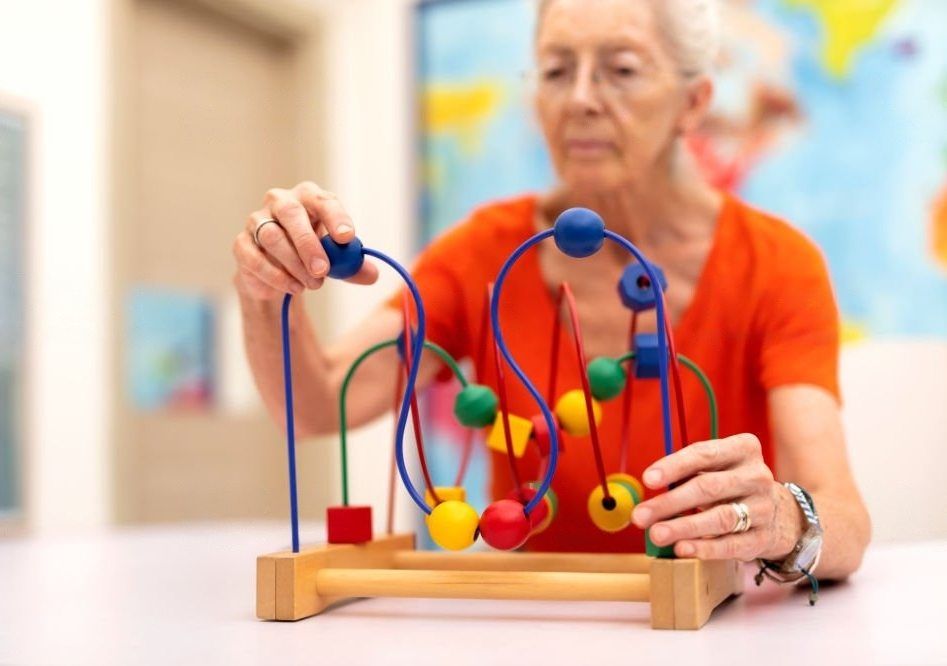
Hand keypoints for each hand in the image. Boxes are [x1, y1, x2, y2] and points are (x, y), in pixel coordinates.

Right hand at [232, 181, 378, 301]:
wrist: (278, 274)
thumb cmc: (313, 256)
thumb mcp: (338, 261)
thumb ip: (353, 265)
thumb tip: (372, 274)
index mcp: (309, 198)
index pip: (322, 200)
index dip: (335, 217)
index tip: (346, 237)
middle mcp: (280, 203)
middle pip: (291, 214)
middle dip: (308, 243)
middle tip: (323, 269)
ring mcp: (257, 221)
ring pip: (272, 237)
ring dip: (294, 264)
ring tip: (312, 285)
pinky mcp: (242, 244)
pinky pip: (254, 258)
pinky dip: (276, 276)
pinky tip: (293, 287)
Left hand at [631, 433, 804, 560]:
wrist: (781, 513)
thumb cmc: (732, 485)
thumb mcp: (717, 468)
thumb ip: (687, 474)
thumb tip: (649, 490)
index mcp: (744, 449)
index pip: (704, 454)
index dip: (673, 466)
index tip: (648, 479)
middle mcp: (757, 475)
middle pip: (708, 487)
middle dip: (670, 502)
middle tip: (641, 515)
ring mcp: (764, 507)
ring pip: (720, 518)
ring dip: (684, 527)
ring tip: (657, 534)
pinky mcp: (765, 537)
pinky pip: (732, 544)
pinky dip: (705, 548)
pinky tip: (682, 549)